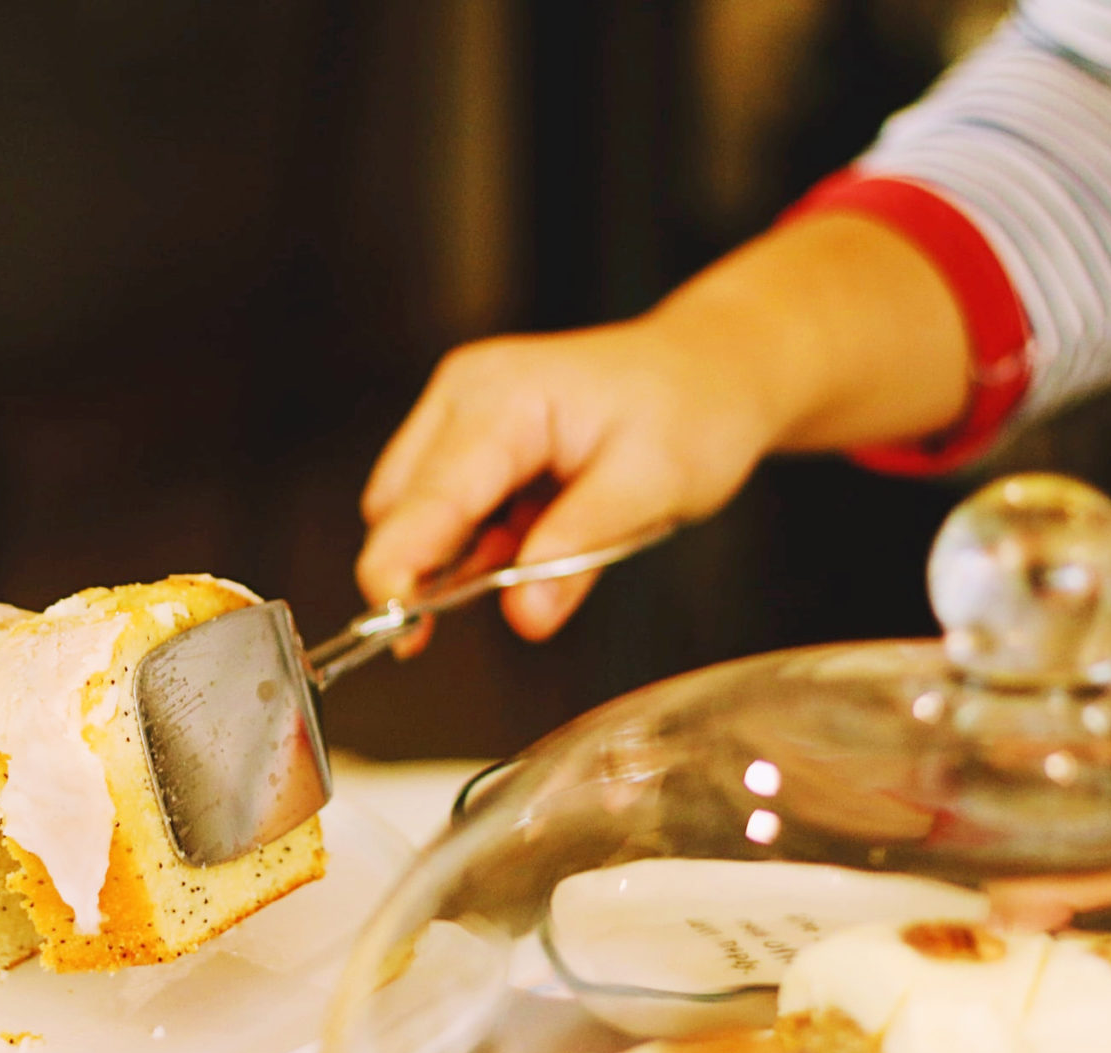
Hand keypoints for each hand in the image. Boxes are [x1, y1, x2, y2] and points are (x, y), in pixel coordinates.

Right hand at [356, 313, 780, 645]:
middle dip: (426, 569)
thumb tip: (524, 613)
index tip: (395, 627)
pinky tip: (529, 541)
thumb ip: (579, 548)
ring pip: (413, 510)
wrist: (714, 367)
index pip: (427, 496)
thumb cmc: (694, 408)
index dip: (400, 567)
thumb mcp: (653, 484)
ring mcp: (461, 409)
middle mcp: (465, 394)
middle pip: (400, 505)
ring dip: (456, 557)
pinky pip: (443, 505)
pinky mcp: (469, 433)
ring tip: (540, 559)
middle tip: (500, 602)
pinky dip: (474, 542)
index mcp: (503, 397)